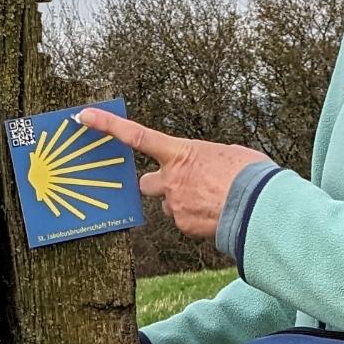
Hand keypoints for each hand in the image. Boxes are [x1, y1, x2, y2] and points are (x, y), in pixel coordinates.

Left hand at [74, 109, 268, 240]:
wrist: (259, 207)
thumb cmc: (250, 175)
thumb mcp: (230, 154)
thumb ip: (211, 159)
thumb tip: (212, 166)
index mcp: (180, 153)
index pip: (136, 135)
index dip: (107, 125)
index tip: (84, 116)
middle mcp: (170, 179)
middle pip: (145, 183)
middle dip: (157, 184)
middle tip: (177, 184)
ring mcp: (175, 205)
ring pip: (169, 205)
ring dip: (183, 203)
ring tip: (213, 202)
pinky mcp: (184, 227)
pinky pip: (185, 222)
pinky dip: (198, 219)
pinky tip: (218, 216)